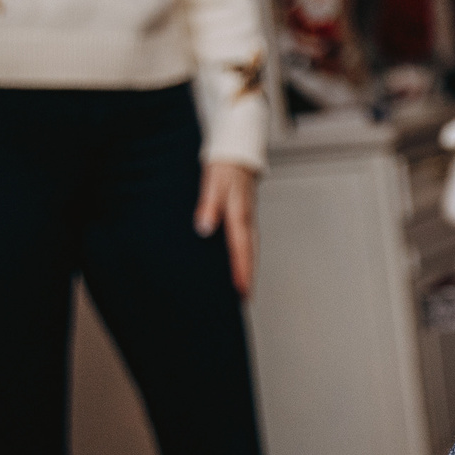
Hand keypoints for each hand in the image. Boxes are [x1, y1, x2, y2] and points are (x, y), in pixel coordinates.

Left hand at [194, 161, 258, 296]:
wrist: (236, 155)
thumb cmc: (224, 169)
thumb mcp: (213, 184)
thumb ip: (208, 206)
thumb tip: (204, 228)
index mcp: (239, 215)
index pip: (240, 248)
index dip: (241, 269)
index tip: (241, 289)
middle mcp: (246, 221)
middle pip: (250, 254)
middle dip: (248, 276)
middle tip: (245, 299)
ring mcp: (247, 221)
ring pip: (250, 250)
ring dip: (248, 269)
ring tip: (244, 289)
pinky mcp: (244, 220)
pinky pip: (246, 243)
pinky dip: (245, 257)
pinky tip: (238, 265)